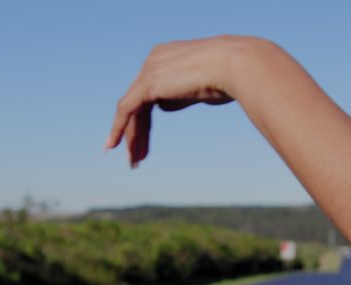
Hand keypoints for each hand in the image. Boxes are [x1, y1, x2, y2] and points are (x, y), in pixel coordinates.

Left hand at [107, 36, 267, 166]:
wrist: (237, 66)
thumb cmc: (232, 76)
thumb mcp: (201, 88)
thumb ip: (181, 95)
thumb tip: (165, 106)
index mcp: (166, 56)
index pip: (150, 92)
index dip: (146, 119)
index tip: (147, 141)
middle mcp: (154, 60)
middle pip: (138, 102)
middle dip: (138, 131)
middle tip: (137, 157)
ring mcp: (150, 69)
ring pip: (132, 109)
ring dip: (132, 137)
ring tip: (135, 162)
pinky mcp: (149, 83)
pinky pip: (127, 110)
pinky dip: (119, 128)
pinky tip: (114, 145)